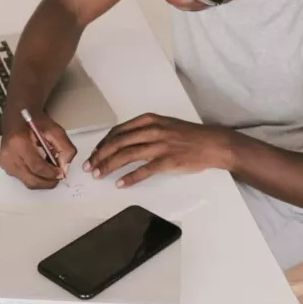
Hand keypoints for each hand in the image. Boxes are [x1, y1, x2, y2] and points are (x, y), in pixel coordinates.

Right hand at [0, 108, 76, 189]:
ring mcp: (5, 162)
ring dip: (42, 179)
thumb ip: (65, 148)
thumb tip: (65, 168)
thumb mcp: (55, 130)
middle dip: (48, 181)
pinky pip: (24, 179)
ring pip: (28, 182)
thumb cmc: (35, 121)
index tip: (61, 173)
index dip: (51, 173)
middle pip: (31, 180)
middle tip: (58, 176)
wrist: (18, 115)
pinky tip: (39, 165)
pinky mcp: (5, 166)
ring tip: (49, 167)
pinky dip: (35, 176)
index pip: (37, 166)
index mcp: (18, 142)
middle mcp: (8, 154)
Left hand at [83, 113, 231, 187]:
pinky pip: (144, 170)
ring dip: (109, 166)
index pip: (118, 131)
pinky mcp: (168, 161)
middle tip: (90, 166)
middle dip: (100, 155)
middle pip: (118, 143)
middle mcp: (152, 130)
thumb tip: (124, 141)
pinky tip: (120, 184)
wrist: (213, 143)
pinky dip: (130, 178)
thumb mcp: (165, 124)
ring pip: (127, 155)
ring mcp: (160, 145)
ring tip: (99, 175)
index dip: (103, 143)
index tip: (94, 153)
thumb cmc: (189, 135)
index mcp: (149, 120)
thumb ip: (145, 130)